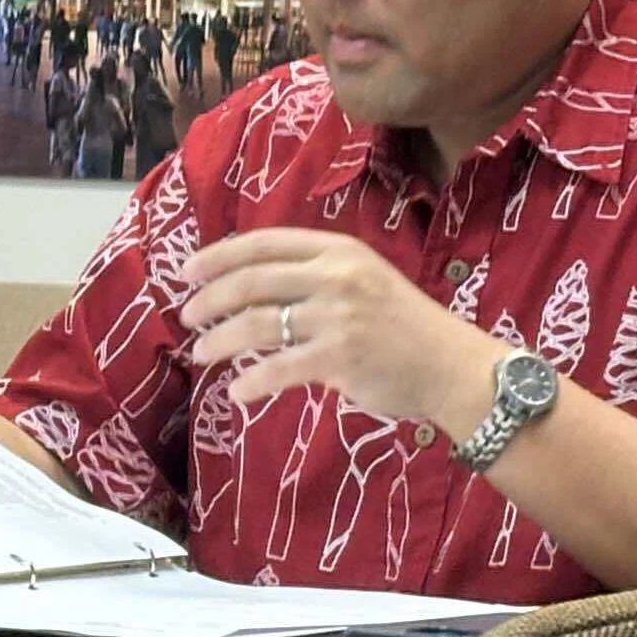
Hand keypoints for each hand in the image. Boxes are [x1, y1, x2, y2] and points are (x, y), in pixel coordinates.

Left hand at [177, 229, 509, 432]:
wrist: (450, 364)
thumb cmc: (402, 324)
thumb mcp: (363, 278)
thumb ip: (315, 274)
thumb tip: (250, 285)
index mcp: (336, 250)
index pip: (262, 244)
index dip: (218, 257)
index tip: (187, 272)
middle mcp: (334, 276)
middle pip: (251, 282)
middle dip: (209, 300)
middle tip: (186, 318)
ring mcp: (337, 317)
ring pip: (257, 325)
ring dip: (220, 340)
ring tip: (201, 353)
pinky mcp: (340, 357)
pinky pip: (279, 369)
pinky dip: (252, 382)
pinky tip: (238, 392)